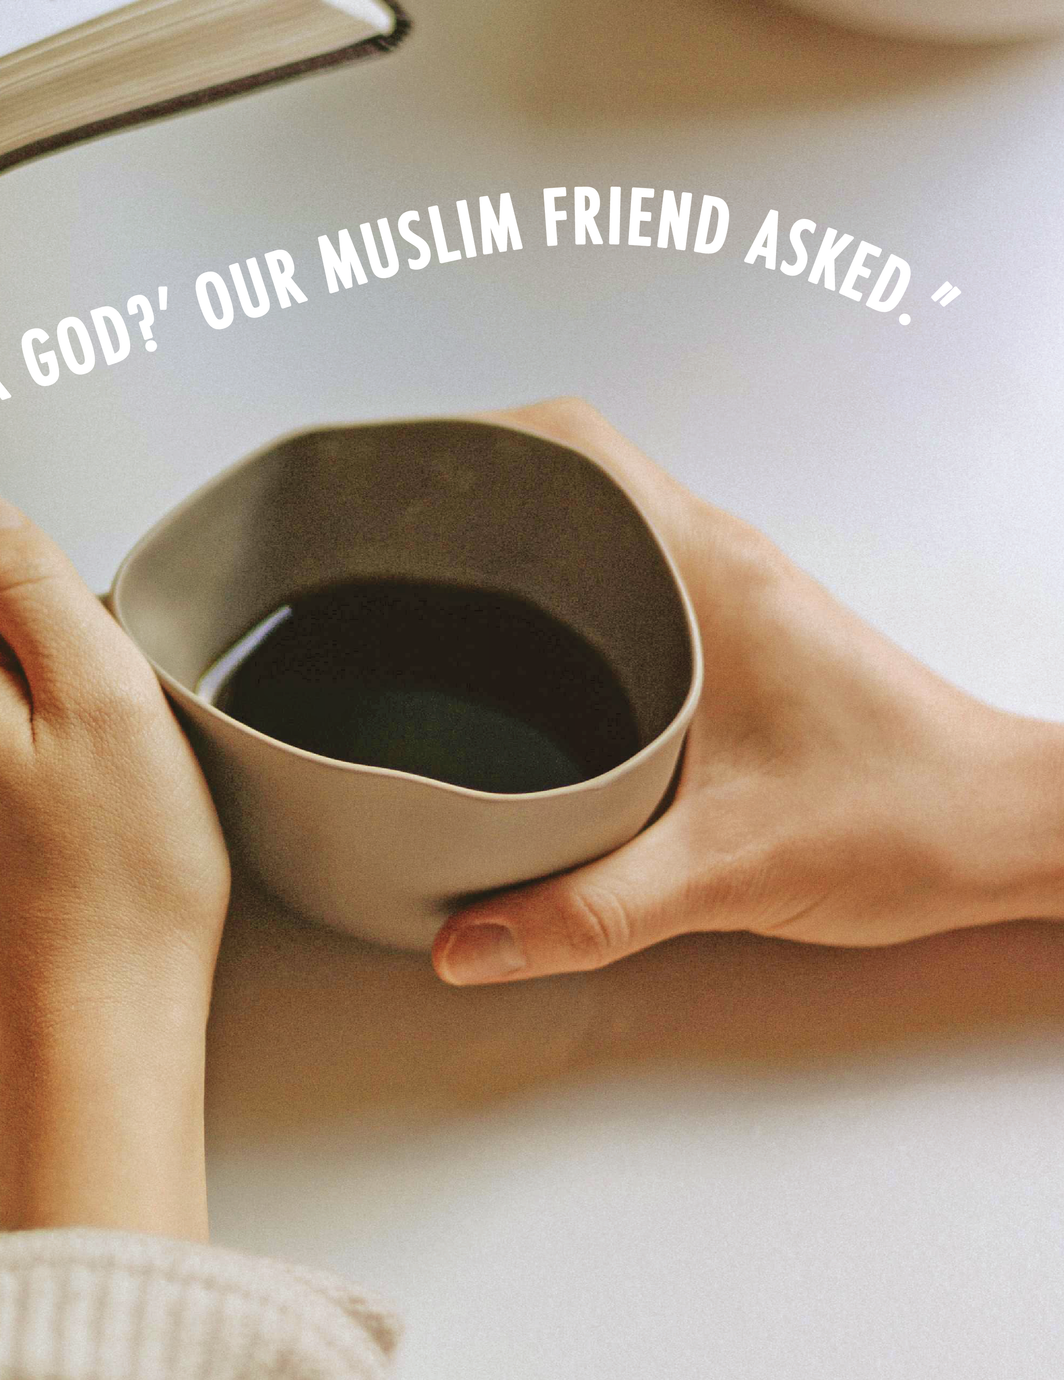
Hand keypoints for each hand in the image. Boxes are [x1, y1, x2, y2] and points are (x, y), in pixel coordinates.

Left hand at [0, 492, 229, 1237]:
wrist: (95, 1036)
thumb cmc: (119, 880)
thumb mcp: (105, 692)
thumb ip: (30, 577)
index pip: (0, 597)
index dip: (74, 648)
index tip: (104, 719)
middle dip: (42, 698)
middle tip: (101, 777)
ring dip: (20, 758)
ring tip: (77, 828)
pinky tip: (46, 866)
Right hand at [433, 399, 1063, 985]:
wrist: (1014, 830)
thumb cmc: (908, 818)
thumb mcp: (731, 870)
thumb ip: (591, 909)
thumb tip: (464, 942)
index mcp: (705, 567)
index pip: (573, 444)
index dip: (474, 437)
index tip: (396, 469)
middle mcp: (714, 558)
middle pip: (566, 471)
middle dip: (468, 487)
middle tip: (379, 538)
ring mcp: (728, 590)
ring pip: (597, 523)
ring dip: (515, 537)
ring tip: (422, 587)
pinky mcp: (737, 634)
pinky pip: (626, 575)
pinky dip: (561, 590)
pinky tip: (518, 659)